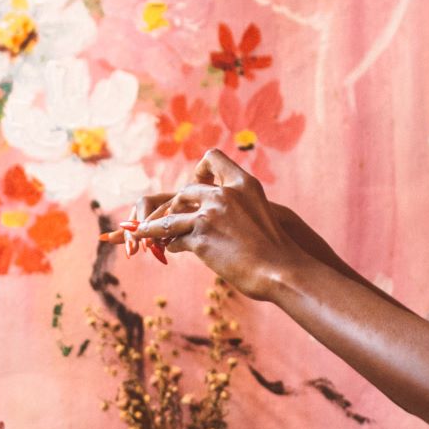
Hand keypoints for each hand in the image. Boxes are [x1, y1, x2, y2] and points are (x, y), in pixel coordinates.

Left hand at [127, 151, 302, 300]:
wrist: (281, 270)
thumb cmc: (273, 246)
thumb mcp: (259, 210)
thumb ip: (237, 202)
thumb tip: (210, 208)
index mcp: (242, 183)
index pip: (212, 157)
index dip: (200, 169)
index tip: (198, 182)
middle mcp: (224, 194)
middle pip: (186, 191)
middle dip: (174, 206)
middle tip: (169, 217)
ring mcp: (210, 215)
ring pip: (170, 217)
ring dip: (156, 227)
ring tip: (147, 234)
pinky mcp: (200, 239)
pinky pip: (175, 239)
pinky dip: (171, 245)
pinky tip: (171, 250)